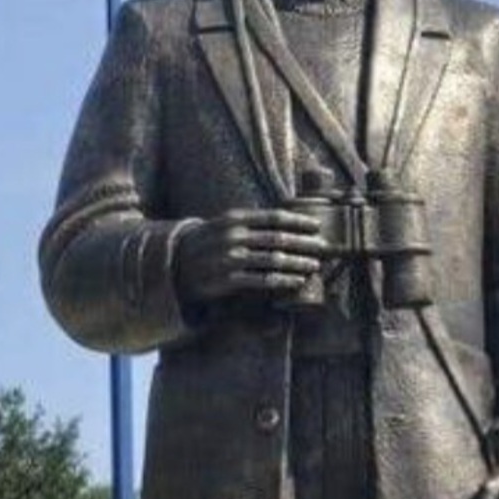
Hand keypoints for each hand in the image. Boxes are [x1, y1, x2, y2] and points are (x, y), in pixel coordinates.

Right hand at [173, 209, 327, 306]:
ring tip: (314, 265)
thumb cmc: (206, 245)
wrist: (174, 266)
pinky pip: (262, 280)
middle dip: (305, 243)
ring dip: (298, 263)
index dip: (299, 221)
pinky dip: (283, 280)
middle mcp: (233, 236)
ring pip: (274, 260)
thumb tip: (284, 222)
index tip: (317, 226)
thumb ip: (250, 224)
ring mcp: (230, 258)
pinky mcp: (227, 280)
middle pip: (279, 238)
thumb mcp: (224, 226)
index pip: (274, 217)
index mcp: (234, 219)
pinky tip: (296, 281)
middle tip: (324, 248)